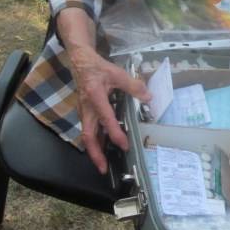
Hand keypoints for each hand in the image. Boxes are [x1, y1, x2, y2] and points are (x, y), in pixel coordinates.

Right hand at [68, 45, 149, 173]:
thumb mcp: (116, 72)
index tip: (124, 145)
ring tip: (103, 164)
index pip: (105, 118)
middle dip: (95, 153)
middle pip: (88, 135)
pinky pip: (88, 130)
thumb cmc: (97, 67)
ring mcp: (83, 111)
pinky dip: (94, 141)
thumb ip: (133, 85)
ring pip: (86, 135)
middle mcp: (86, 107)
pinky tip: (102, 148)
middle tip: (103, 169)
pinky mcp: (84, 112)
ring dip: (94, 150)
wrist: (80, 61)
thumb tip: (148, 97)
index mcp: (95, 96)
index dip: (114, 133)